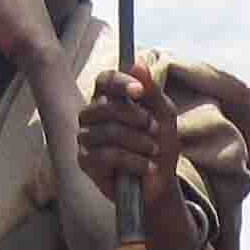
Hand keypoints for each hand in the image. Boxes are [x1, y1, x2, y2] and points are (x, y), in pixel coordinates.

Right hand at [80, 68, 202, 249]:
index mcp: (109, 99)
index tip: (139, 92)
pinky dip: (133, 161)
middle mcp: (92, 115)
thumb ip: (152, 92)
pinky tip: (146, 167)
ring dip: (138, 142)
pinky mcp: (85, 161)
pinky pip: (106, 155)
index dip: (120, 82)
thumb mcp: (164, 117)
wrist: (159, 185)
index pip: (105, 80)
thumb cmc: (160, 146)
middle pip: (106, 106)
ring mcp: (86, 138)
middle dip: (137, 119)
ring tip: (153, 152)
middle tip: (156, 131)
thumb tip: (138, 64)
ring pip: (108, 132)